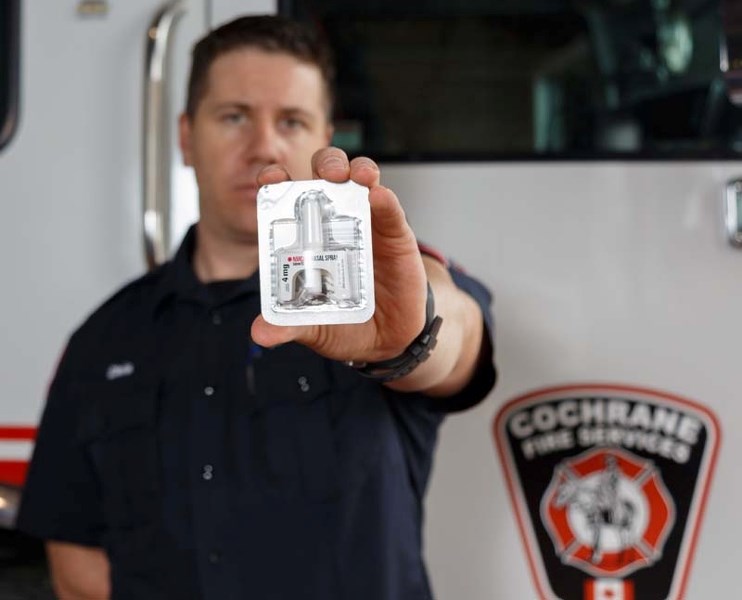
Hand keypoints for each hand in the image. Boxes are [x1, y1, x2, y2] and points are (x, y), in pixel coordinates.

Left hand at [250, 147, 427, 362]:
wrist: (387, 340)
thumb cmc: (346, 324)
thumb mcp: (315, 327)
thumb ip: (289, 326)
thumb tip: (261, 333)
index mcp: (307, 238)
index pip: (289, 199)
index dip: (278, 182)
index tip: (271, 178)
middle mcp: (335, 222)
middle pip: (327, 177)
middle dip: (325, 165)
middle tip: (324, 175)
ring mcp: (366, 224)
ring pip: (361, 181)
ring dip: (356, 171)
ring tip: (354, 177)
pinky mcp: (395, 235)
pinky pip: (391, 210)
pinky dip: (385, 200)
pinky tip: (378, 197)